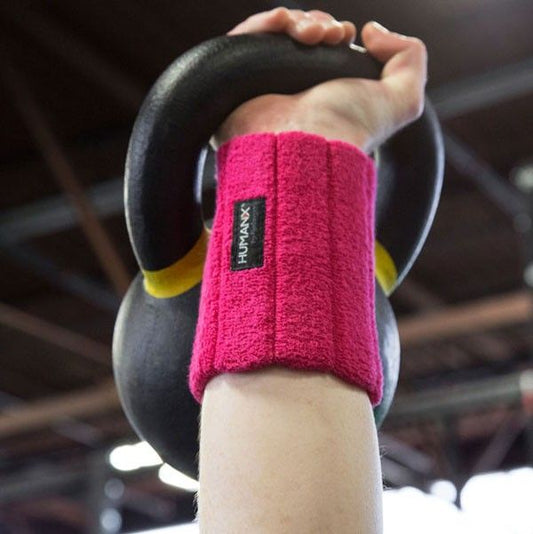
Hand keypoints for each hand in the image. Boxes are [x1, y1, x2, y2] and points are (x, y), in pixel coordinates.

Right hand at [213, 8, 426, 152]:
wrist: (306, 146)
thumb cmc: (348, 129)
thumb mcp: (402, 100)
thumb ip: (411, 60)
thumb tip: (374, 31)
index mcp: (325, 95)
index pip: (323, 51)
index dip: (335, 31)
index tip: (345, 35)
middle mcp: (293, 92)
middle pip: (299, 38)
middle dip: (318, 23)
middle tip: (330, 34)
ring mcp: (264, 89)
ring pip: (273, 37)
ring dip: (296, 21)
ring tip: (312, 34)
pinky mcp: (236, 84)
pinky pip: (243, 39)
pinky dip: (264, 23)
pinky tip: (283, 24)